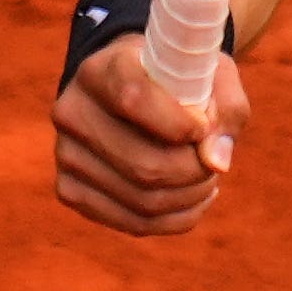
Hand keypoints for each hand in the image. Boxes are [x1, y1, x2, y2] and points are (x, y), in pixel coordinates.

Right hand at [51, 35, 251, 235]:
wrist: (132, 87)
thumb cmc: (178, 76)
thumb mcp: (210, 71)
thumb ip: (225, 107)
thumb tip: (217, 162)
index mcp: (103, 68)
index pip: (134, 100)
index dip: (178, 124)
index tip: (204, 129)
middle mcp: (73, 110)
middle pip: (141, 163)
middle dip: (193, 171)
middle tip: (214, 164)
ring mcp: (66, 153)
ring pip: (140, 199)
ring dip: (189, 197)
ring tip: (207, 179)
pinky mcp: (70, 189)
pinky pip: (131, 222)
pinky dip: (175, 218)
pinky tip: (194, 198)